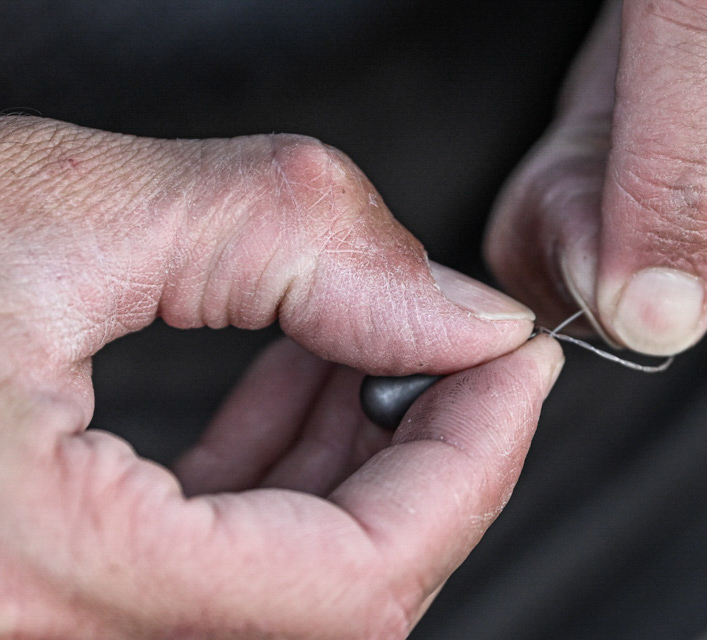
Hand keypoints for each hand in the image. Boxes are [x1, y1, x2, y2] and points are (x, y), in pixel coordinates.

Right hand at [0, 116, 562, 637]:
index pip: (357, 580)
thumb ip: (291, 246)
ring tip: (371, 339)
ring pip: (288, 575)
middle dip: (430, 457)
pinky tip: (298, 376)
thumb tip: (461, 310)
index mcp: (43, 574)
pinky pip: (222, 555)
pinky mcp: (52, 578)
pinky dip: (285, 467)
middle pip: (339, 590)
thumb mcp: (65, 209)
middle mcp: (47, 631)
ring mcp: (52, 617)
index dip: (472, 467)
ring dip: (361, 454)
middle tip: (461, 343)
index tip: (517, 364)